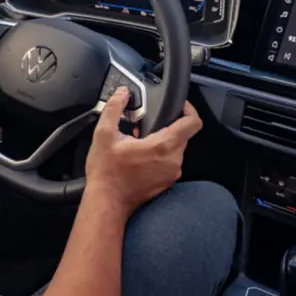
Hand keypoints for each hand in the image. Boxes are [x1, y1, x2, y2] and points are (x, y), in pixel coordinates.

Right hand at [84, 87, 202, 216]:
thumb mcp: (104, 135)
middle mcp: (173, 160)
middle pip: (182, 135)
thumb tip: (121, 93)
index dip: (188, 109)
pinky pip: (169, 163)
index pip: (192, 122)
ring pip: (175, 149)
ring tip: (139, 143)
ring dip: (161, 142)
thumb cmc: (106, 173)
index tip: (179, 106)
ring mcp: (171, 174)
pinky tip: (139, 158)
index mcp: (163, 146)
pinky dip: (158, 157)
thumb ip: (114, 108)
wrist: (107, 202)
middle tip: (145, 126)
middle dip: (166, 126)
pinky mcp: (167, 183)